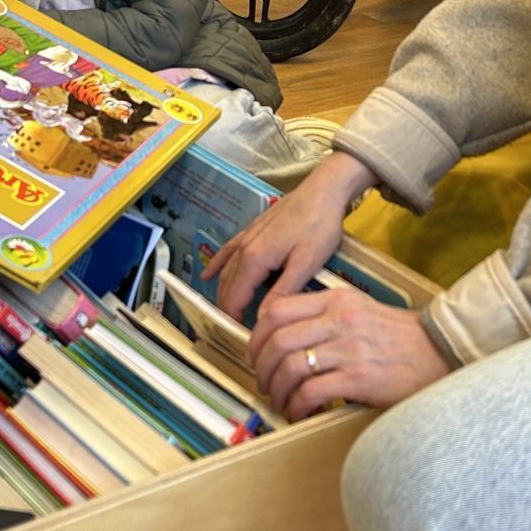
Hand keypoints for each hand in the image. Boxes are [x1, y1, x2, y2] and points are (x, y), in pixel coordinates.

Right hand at [203, 151, 373, 319]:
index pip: (234, 299)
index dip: (235, 321)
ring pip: (226, 273)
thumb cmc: (319, 226)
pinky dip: (216, 266)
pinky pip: (227, 252)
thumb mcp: (306, 264)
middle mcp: (244, 249)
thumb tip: (264, 318)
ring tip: (229, 316)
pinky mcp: (252, 230)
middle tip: (240, 333)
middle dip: (229, 312)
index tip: (245, 340)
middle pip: (227, 288)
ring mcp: (245, 238)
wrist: (324, 191)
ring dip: (224, 295)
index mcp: (255, 259)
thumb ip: (283, 292)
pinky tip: (207, 276)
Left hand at [250, 288, 449, 420]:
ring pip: (288, 366)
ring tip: (281, 402)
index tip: (257, 354)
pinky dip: (297, 406)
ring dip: (277, 390)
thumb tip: (285, 337)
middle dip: (261, 368)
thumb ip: (326, 316)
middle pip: (276, 340)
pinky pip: (310, 393)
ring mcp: (349, 348)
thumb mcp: (361, 311)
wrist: (441, 353)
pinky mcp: (358, 378)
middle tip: (265, 384)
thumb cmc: (402, 338)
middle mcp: (340, 319)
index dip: (256, 336)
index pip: (277, 309)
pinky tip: (300, 412)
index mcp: (338, 300)